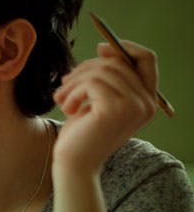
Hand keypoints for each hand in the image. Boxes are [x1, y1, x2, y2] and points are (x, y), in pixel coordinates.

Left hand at [52, 40, 159, 173]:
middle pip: (118, 63)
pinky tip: (66, 108)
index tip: (100, 49)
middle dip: (86, 68)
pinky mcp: (114, 109)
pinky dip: (73, 92)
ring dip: (74, 81)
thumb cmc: (83, 132)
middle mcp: (146, 103)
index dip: (124, 48)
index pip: (147, 59)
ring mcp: (133, 106)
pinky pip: (91, 83)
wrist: (74, 164)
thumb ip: (107, 77)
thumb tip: (105, 47)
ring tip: (62, 99)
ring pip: (101, 71)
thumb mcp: (98, 99)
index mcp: (147, 100)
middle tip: (65, 83)